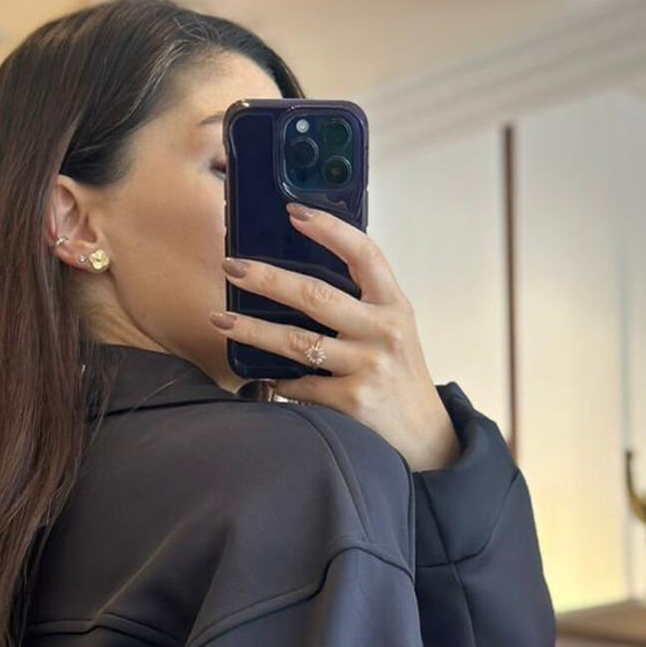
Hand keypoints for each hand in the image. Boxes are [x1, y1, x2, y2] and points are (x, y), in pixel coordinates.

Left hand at [211, 203, 460, 473]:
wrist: (424, 434)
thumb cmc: (399, 374)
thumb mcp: (394, 329)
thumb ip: (361, 303)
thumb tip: (298, 279)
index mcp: (394, 304)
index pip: (364, 253)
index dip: (329, 229)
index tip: (293, 212)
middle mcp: (384, 330)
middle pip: (316, 295)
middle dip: (267, 278)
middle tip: (231, 266)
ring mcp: (368, 366)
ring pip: (298, 342)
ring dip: (253, 330)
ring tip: (221, 320)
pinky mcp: (353, 400)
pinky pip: (302, 385)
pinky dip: (278, 381)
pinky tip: (263, 375)